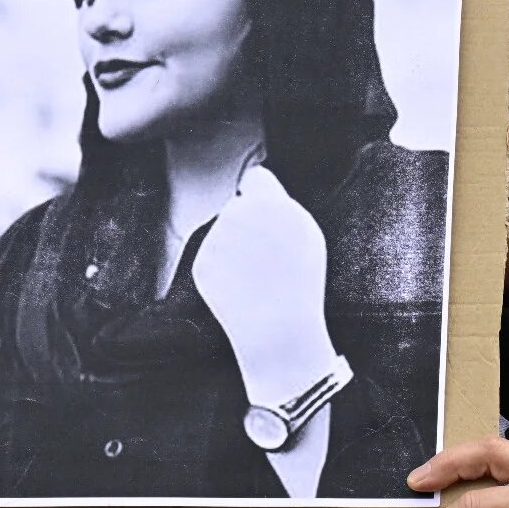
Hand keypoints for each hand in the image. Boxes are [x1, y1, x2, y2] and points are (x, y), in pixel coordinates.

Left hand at [192, 163, 334, 406]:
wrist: (278, 329)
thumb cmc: (300, 282)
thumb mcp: (306, 235)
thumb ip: (282, 206)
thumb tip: (258, 185)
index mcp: (269, 204)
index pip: (255, 177)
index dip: (260, 193)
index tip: (264, 208)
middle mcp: (238, 215)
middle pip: (238, 206)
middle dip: (247, 222)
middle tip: (266, 254)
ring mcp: (216, 240)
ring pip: (223, 232)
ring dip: (235, 246)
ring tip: (257, 275)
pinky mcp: (202, 263)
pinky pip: (212, 257)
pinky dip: (223, 269)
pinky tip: (241, 287)